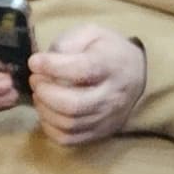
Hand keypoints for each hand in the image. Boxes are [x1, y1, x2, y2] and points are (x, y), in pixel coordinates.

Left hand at [27, 22, 148, 146]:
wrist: (138, 74)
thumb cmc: (107, 51)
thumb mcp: (91, 34)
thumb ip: (67, 43)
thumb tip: (44, 62)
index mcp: (112, 66)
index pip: (82, 70)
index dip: (53, 67)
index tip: (35, 61)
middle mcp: (113, 96)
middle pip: (74, 105)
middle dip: (45, 93)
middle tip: (35, 80)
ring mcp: (108, 118)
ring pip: (69, 124)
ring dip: (45, 109)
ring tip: (40, 94)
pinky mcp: (100, 133)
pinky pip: (69, 139)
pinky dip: (50, 127)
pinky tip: (46, 111)